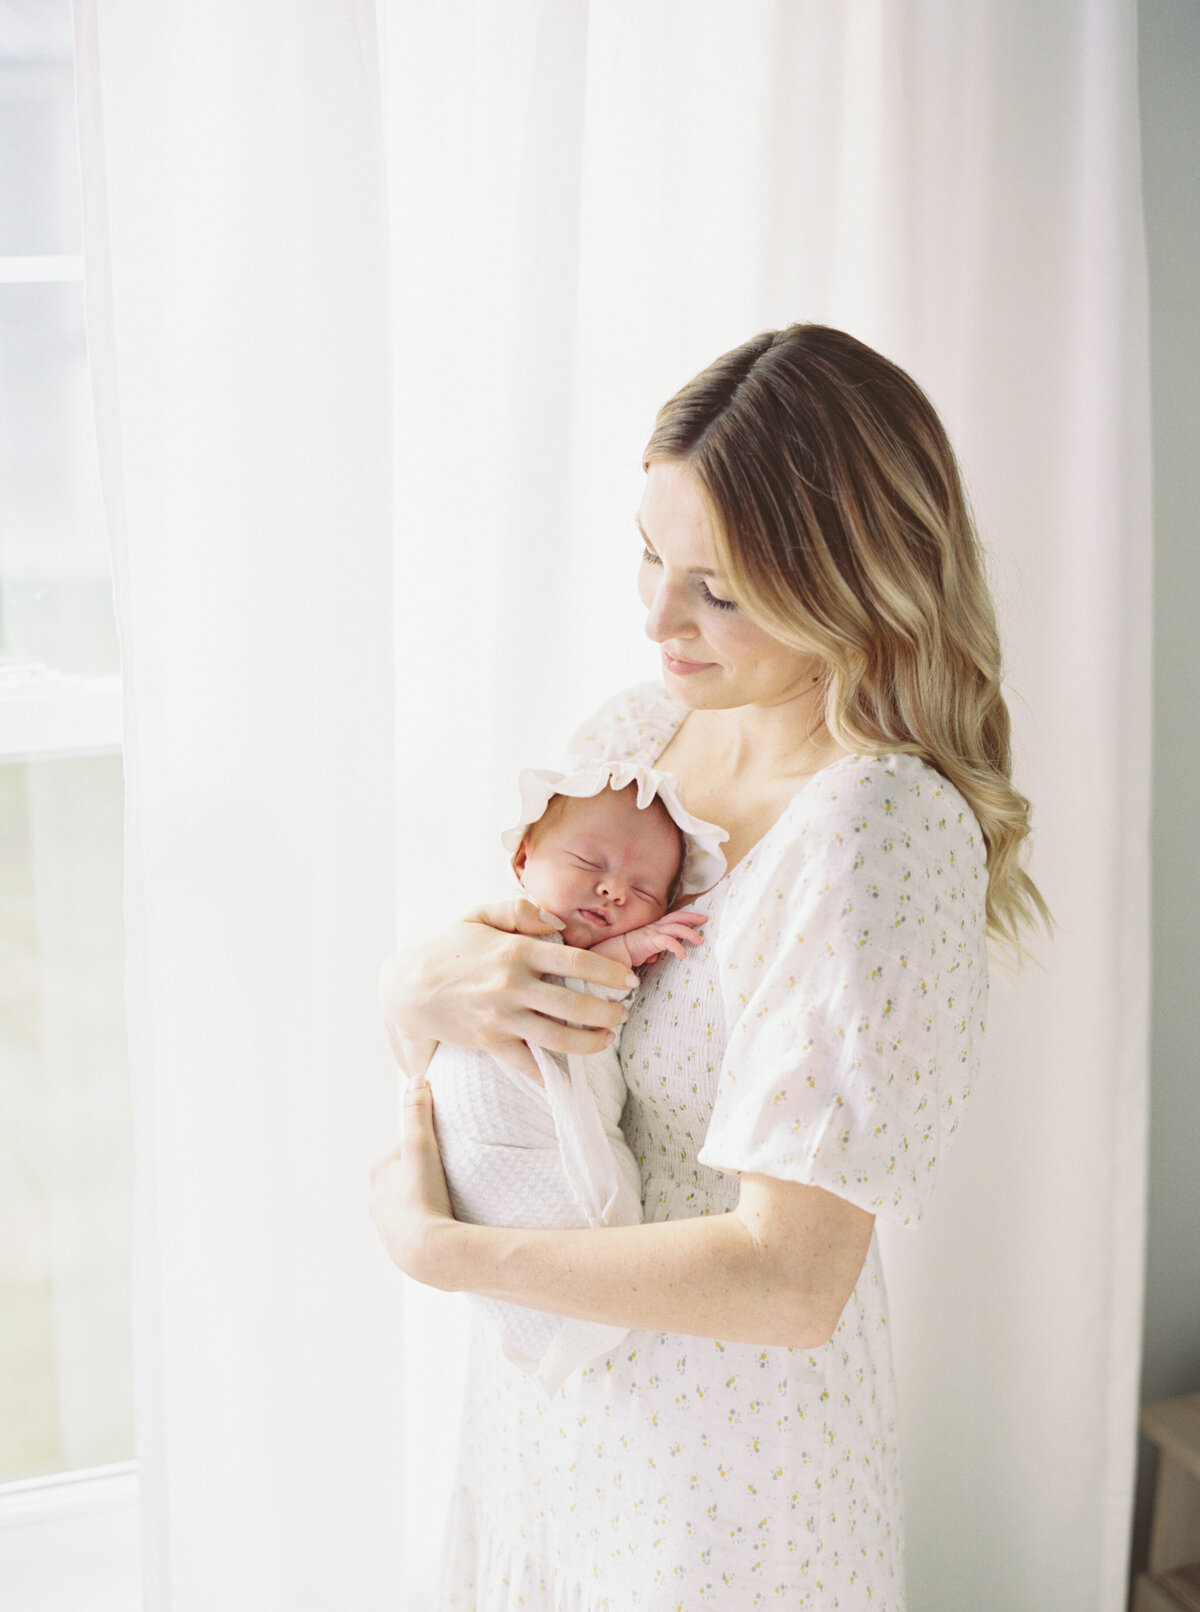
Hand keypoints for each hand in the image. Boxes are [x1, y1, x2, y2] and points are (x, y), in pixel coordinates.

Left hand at [369, 1082, 456, 1287]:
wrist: (428, 1251)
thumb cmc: (422, 1195)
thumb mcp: (421, 1146)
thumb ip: (418, 1113)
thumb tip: (417, 1078)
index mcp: (378, 1175)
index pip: (405, 1151)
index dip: (427, 1149)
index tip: (446, 1155)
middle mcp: (377, 1201)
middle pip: (407, 1178)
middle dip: (426, 1176)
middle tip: (452, 1178)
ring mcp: (389, 1227)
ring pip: (412, 1204)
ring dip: (428, 1201)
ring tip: (452, 1202)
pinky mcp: (403, 1249)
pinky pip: (419, 1228)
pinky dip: (430, 1224)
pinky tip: (446, 1224)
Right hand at [379, 899, 637, 1082]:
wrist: (409, 988)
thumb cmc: (449, 948)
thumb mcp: (479, 914)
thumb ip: (519, 910)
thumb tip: (556, 921)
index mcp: (516, 951)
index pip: (576, 962)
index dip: (609, 973)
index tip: (628, 980)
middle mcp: (512, 986)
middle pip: (575, 1005)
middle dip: (608, 1012)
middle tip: (622, 1013)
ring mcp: (502, 1018)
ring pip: (559, 1038)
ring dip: (591, 1042)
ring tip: (606, 1038)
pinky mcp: (492, 1043)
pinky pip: (529, 1065)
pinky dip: (552, 1074)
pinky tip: (572, 1072)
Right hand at [617, 908, 706, 966]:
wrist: (612, 954)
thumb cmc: (625, 953)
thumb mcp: (642, 952)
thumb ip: (651, 952)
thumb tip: (655, 957)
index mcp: (653, 928)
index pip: (671, 919)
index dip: (685, 918)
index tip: (698, 920)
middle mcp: (654, 927)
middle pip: (676, 917)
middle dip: (691, 917)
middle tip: (704, 919)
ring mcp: (652, 932)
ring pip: (675, 928)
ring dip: (689, 933)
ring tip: (700, 940)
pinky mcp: (649, 940)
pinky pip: (668, 942)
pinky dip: (678, 948)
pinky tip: (684, 955)